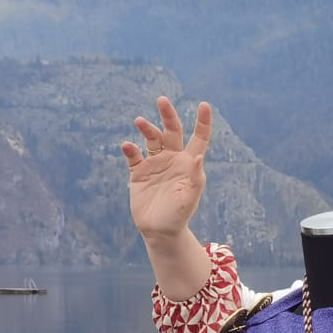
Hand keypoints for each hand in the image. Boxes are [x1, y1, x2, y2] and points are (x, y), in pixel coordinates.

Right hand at [123, 96, 210, 241]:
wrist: (159, 231)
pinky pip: (133, 156)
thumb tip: (198, 157)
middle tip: (162, 100)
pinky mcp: (138, 172)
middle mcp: (172, 159)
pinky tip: (128, 146)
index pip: (199, 138)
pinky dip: (130, 149)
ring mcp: (155, 164)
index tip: (204, 105)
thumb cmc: (179, 215)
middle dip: (168, 115)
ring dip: (146, 128)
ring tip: (139, 122)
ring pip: (151, 138)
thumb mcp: (190, 198)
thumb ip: (195, 178)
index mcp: (188, 163)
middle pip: (171, 130)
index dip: (202, 122)